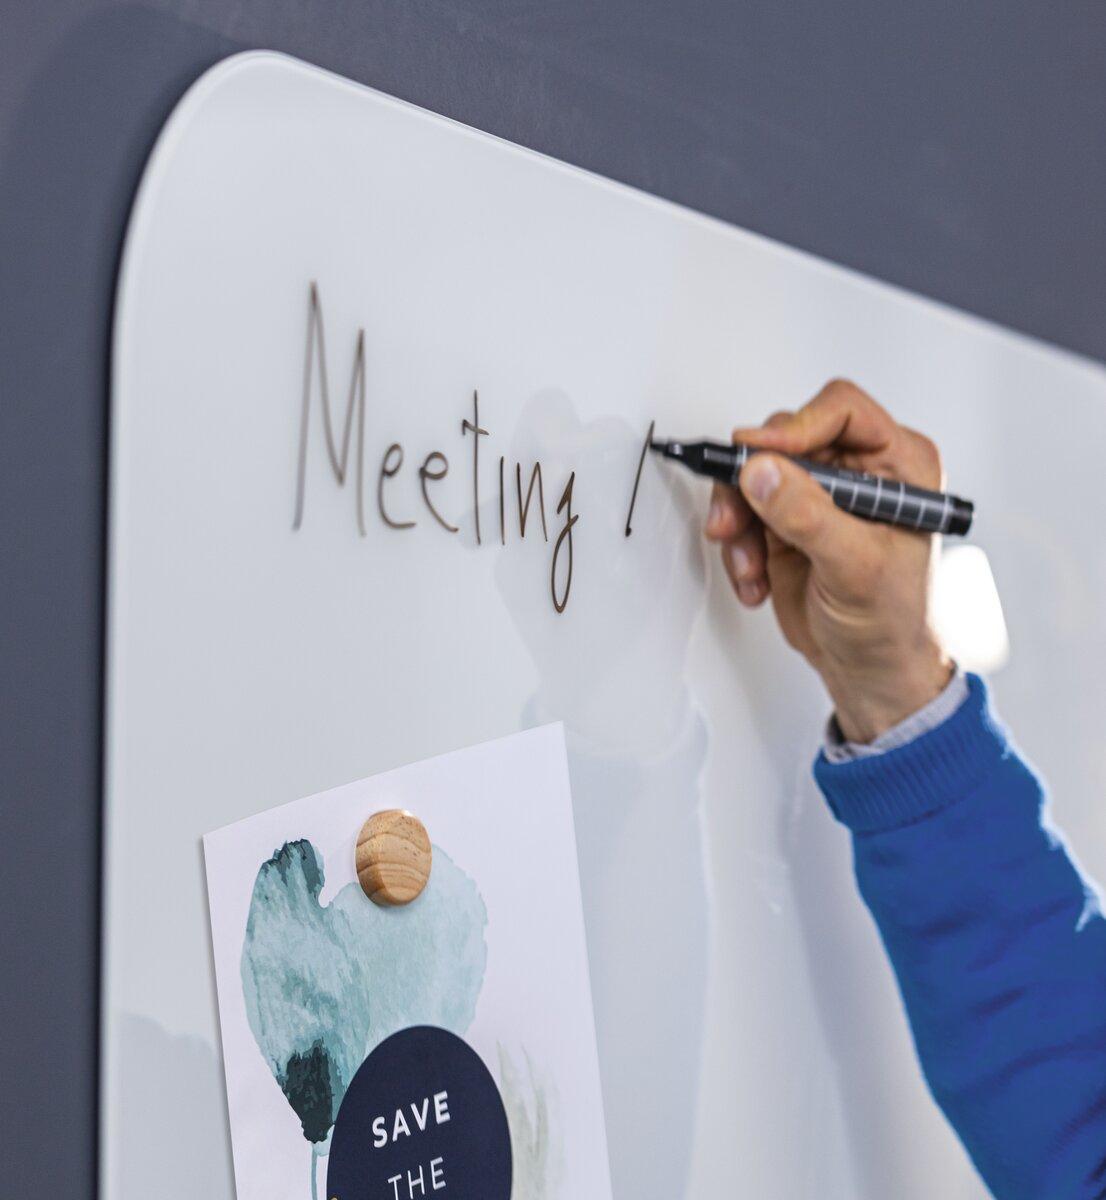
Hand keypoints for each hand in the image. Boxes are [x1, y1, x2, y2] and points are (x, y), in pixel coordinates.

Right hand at [705, 379, 952, 742]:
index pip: (841, 411)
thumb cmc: (894, 623)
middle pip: (784, 440)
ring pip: (754, 476)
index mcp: (898, 465)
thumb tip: (763, 471)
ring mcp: (818, 498)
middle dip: (752, 482)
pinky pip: (742, 513)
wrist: (872, 673)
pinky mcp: (785, 524)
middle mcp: (857, 473)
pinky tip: (755, 579)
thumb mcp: (856, 567)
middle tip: (735, 519)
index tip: (758, 458)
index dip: (796, 428)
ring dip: (739, 520)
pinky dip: (738, 548)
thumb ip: (808, 515)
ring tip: (747, 562)